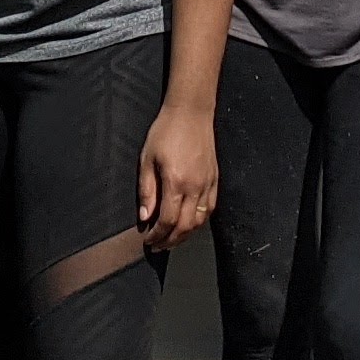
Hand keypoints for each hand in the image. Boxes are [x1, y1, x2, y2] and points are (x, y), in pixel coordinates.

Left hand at [136, 102, 218, 246]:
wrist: (191, 112)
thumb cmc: (166, 131)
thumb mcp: (147, 159)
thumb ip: (147, 191)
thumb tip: (145, 217)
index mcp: (176, 182)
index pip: (168, 221)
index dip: (157, 235)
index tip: (148, 240)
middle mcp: (195, 187)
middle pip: (185, 227)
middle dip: (170, 241)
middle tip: (158, 247)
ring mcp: (208, 184)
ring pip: (199, 221)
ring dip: (185, 235)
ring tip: (172, 240)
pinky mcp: (215, 179)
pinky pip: (209, 209)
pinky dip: (199, 222)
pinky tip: (189, 224)